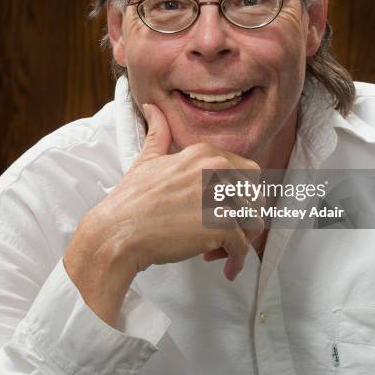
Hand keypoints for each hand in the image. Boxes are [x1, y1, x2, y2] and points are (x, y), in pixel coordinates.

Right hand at [64, 103, 263, 326]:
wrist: (118, 230)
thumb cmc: (131, 199)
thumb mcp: (147, 159)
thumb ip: (158, 133)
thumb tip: (152, 107)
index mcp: (205, 153)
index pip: (245, 171)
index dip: (238, 193)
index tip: (221, 208)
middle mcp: (217, 170)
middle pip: (256, 194)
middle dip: (246, 213)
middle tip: (228, 230)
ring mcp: (220, 196)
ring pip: (253, 220)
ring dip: (242, 238)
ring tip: (221, 249)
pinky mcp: (219, 225)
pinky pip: (242, 245)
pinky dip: (238, 260)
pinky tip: (227, 267)